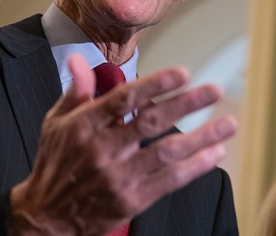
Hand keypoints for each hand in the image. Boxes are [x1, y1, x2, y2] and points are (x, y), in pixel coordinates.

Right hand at [9, 54, 237, 234]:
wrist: (46, 218)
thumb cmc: (55, 164)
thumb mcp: (56, 123)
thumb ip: (75, 91)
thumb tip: (79, 59)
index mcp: (83, 125)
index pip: (124, 99)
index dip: (155, 85)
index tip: (183, 73)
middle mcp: (101, 150)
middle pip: (150, 122)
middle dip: (186, 104)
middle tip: (214, 89)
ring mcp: (117, 177)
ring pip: (166, 152)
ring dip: (202, 136)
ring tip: (229, 123)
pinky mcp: (130, 201)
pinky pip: (169, 181)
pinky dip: (195, 167)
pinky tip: (215, 153)